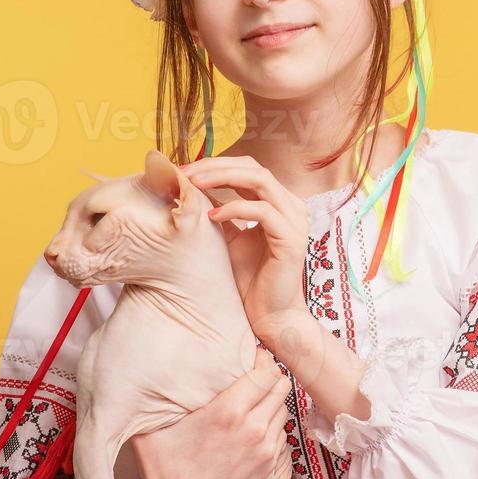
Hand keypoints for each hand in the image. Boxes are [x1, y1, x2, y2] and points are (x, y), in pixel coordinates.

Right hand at [127, 348, 290, 478]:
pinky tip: (253, 424)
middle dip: (270, 376)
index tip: (250, 356)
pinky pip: (280, 434)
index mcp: (228, 411)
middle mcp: (252, 428)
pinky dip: (271, 425)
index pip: (266, 371)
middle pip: (281, 386)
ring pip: (283, 409)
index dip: (261, 359)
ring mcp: (263, 450)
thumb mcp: (152, 423)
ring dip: (272, 401)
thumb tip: (154, 368)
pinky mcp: (266, 468)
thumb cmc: (159, 464)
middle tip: (255, 374)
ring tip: (253, 398)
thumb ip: (161, 395)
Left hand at [178, 155, 308, 329]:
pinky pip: (262, 211)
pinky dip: (234, 208)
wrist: (269, 314)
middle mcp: (290, 205)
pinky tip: (212, 217)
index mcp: (277, 202)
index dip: (215, 164)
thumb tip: (189, 188)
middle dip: (216, 166)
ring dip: (223, 178)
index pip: (247, 168)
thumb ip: (217, 211)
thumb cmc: (249, 279)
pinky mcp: (291, 238)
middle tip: (184, 172)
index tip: (183, 170)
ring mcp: (294, 219)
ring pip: (260, 180)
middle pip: (253, 167)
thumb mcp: (227, 238)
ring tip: (194, 184)